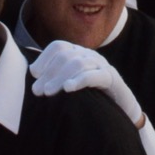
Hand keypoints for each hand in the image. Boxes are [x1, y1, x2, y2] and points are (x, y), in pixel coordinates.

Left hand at [29, 41, 154, 154]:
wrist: (122, 108)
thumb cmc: (92, 96)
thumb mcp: (71, 83)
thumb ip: (54, 77)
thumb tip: (32, 72)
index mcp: (78, 53)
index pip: (58, 47)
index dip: (44, 59)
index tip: (33, 75)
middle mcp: (89, 55)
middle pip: (66, 56)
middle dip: (49, 73)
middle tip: (37, 91)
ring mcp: (101, 64)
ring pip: (77, 64)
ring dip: (60, 78)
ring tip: (48, 92)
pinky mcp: (111, 78)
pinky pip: (94, 75)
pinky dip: (79, 80)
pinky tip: (68, 89)